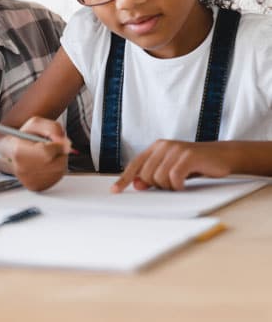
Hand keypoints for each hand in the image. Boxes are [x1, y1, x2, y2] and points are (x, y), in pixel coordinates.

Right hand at [0, 117, 70, 191]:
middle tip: (52, 148)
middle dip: (60, 154)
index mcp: (18, 151)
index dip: (57, 146)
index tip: (57, 142)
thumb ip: (53, 128)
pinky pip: (56, 178)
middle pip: (56, 164)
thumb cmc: (24, 137)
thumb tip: (65, 143)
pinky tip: (47, 163)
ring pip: (59, 171)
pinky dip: (56, 169)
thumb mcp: (36, 123)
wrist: (12, 151)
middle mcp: (22, 169)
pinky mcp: (36, 187)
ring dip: (59, 161)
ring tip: (48, 155)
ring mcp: (28, 180)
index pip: (46, 152)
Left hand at [111, 139, 237, 192]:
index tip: (114, 191)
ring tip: (180, 182)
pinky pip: (174, 177)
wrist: (222, 155)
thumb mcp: (171, 169)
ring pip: (159, 177)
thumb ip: (154, 175)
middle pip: (146, 174)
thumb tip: (137, 185)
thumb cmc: (194, 164)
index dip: (124, 178)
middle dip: (157, 185)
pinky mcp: (188, 156)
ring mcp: (176, 149)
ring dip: (169, 186)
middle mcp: (163, 146)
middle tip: (172, 184)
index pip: (135, 164)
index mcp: (156, 147)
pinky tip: (185, 184)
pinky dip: (178, 186)